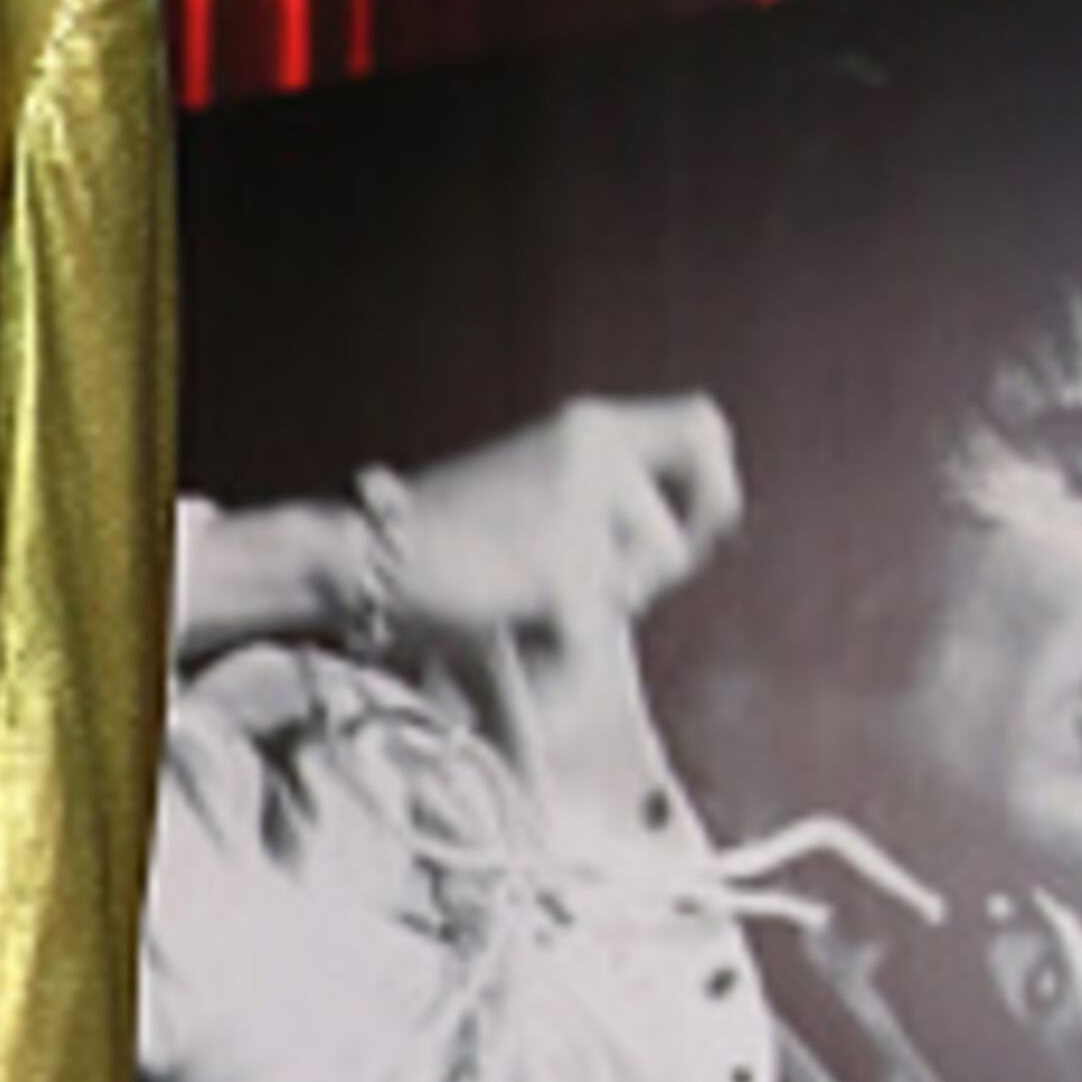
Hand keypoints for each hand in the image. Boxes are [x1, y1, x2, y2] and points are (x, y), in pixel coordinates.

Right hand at [368, 392, 742, 657]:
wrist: (367, 559)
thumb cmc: (451, 544)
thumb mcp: (541, 496)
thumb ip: (611, 504)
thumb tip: (705, 527)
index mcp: (588, 428)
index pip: (702, 424)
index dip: (714, 472)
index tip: (704, 517)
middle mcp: (592, 450)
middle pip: (699, 507)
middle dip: (676, 550)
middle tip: (629, 577)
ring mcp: (576, 508)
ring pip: (646, 580)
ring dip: (602, 604)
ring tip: (527, 595)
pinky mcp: (559, 570)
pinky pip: (592, 636)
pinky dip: (557, 658)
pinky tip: (510, 631)